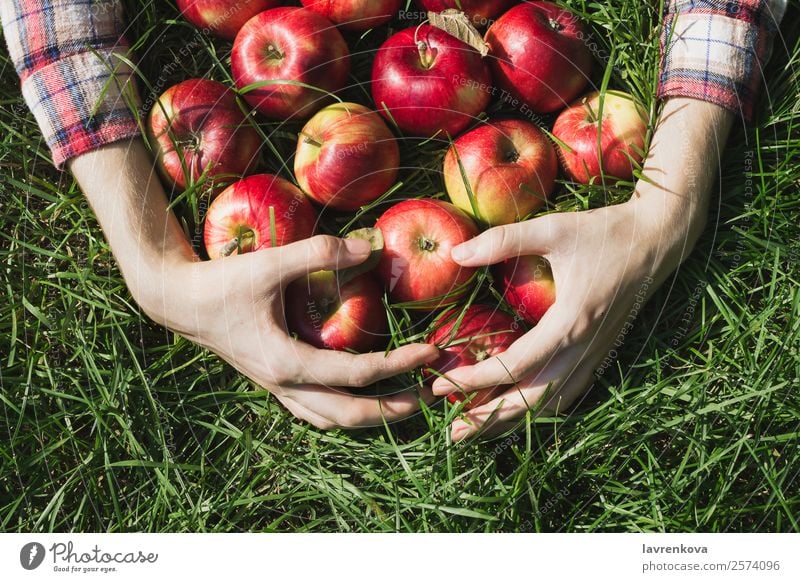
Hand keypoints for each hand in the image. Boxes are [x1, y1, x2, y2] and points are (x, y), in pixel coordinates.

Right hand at [152, 235, 438, 429]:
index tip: (430, 351)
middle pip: (349, 415)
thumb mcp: (270, 263)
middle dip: (393, 410)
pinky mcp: (272, 381)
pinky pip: (313, 411)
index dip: (399, 364)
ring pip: (330, 420)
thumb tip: (371, 248)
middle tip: (428, 395)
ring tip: (401, 404)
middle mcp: (284, 385)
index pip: (358, 374)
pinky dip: (341, 412)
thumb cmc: (222, 283)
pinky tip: (356, 398)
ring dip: (369, 417)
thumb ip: (320, 253)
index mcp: (287, 363)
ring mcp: (277, 388)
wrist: (179, 301)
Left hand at [432, 97, 734, 441]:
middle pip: (533, 400)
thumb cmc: (606, 232)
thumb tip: (456, 252)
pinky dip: (541, 411)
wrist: (659, 238)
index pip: (515, 366)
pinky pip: (569, 394)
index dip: (475, 379)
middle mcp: (584, 348)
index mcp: (571, 321)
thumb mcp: (554, 229)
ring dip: (514, 420)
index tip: (440, 384)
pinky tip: (519, 414)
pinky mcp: (601, 354)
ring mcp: (596, 355)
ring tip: (478, 431)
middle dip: (491, 418)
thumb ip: (504, 240)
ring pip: (552, 404)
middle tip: (452, 431)